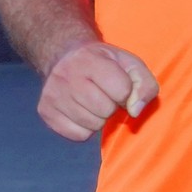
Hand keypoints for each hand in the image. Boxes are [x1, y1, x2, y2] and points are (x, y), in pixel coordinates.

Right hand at [36, 39, 157, 140]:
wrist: (65, 56)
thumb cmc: (104, 63)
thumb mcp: (130, 64)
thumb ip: (145, 85)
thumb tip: (135, 111)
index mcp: (90, 60)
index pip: (122, 90)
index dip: (126, 92)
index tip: (119, 85)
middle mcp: (67, 76)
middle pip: (105, 110)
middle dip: (112, 105)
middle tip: (104, 94)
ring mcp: (53, 95)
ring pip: (92, 125)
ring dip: (99, 118)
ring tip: (93, 101)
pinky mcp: (46, 112)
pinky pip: (78, 135)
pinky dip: (85, 128)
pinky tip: (82, 111)